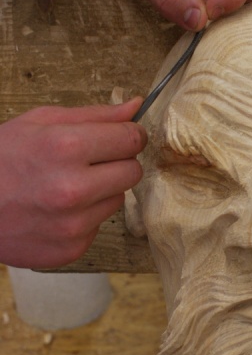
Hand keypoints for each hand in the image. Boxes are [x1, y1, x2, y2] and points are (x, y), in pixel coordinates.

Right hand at [0, 99, 146, 268]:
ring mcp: (74, 224)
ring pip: (117, 200)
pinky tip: (57, 210)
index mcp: (67, 148)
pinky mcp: (72, 248)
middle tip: (90, 162)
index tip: (120, 138)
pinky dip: (84, 216)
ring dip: (100, 191)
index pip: (131, 140)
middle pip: (132, 172)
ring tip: (65, 186)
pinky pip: (98, 226)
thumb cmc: (0, 159)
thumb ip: (94, 115)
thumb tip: (135, 107)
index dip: (128, 136)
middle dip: (118, 163)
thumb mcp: (40, 122)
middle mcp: (74, 189)